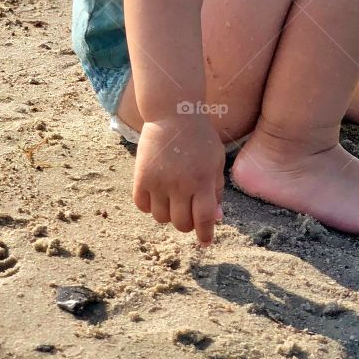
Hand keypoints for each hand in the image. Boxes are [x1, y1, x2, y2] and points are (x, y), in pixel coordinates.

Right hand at [132, 113, 225, 245]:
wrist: (173, 115)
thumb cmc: (200, 138)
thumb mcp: (216, 161)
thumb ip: (217, 190)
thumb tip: (217, 218)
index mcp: (202, 181)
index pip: (204, 218)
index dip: (205, 234)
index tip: (205, 243)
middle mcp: (180, 185)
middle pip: (181, 224)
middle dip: (187, 223)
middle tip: (188, 212)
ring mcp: (159, 182)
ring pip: (161, 219)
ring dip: (168, 215)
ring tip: (172, 199)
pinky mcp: (141, 178)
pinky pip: (143, 207)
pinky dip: (150, 206)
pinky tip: (157, 195)